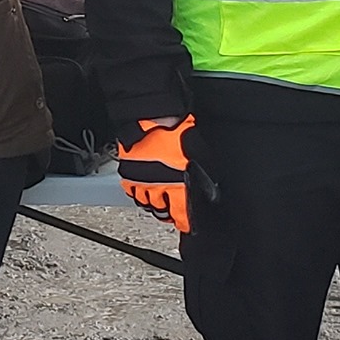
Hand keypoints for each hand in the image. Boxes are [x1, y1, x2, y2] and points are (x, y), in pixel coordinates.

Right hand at [117, 115, 196, 234]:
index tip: (186, 224)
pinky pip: (133, 192)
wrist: (154, 115)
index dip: (185, 221)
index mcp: (178, 184)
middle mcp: (158, 187)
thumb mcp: (199, 154)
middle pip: (162, 212)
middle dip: (169, 213)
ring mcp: (141, 182)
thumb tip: (210, 188)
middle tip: (172, 211)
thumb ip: (202, 174)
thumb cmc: (179, 131)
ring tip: (159, 200)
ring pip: (146, 204)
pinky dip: (139, 193)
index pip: (181, 213)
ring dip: (154, 204)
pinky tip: (145, 188)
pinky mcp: (128, 175)